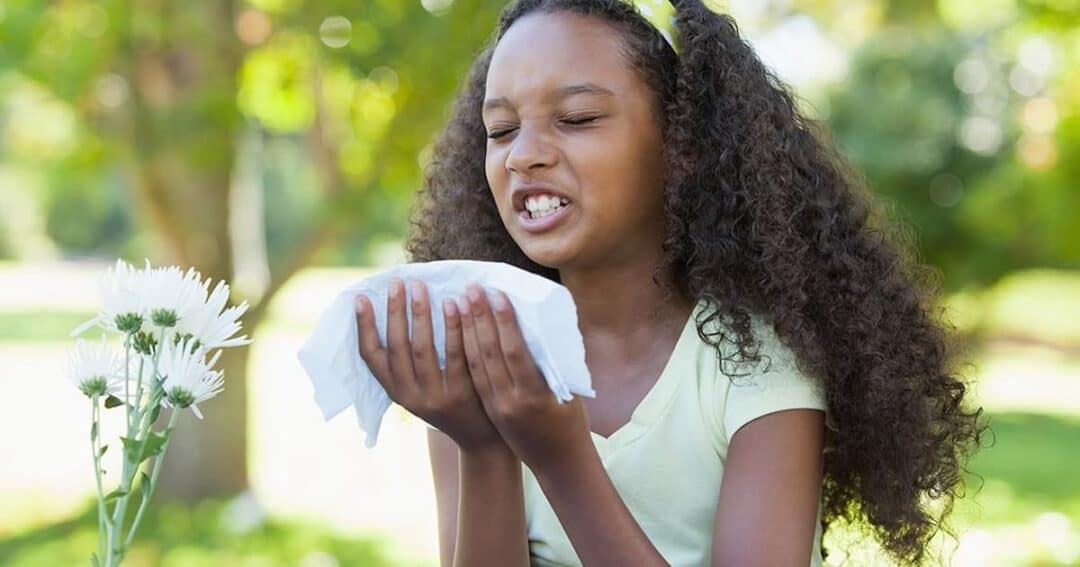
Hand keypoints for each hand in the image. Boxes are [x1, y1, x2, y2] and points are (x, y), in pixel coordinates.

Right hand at [356, 278, 503, 452]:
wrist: (481, 439)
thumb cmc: (450, 401)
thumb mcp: (421, 388)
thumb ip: (410, 362)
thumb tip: (400, 310)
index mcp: (396, 391)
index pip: (371, 357)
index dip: (364, 327)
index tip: (361, 298)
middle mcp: (410, 395)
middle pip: (397, 347)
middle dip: (395, 312)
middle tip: (397, 282)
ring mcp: (436, 396)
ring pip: (423, 349)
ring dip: (420, 314)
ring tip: (420, 287)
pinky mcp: (462, 394)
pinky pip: (456, 354)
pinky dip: (453, 326)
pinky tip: (454, 303)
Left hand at [456, 282, 592, 470]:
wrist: (558, 462)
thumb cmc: (571, 420)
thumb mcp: (568, 390)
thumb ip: (553, 361)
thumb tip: (542, 322)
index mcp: (535, 396)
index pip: (514, 352)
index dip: (504, 321)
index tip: (496, 293)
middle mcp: (510, 402)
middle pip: (489, 353)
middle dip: (479, 318)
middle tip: (471, 288)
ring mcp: (496, 406)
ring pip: (474, 363)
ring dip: (465, 330)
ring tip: (458, 302)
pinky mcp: (488, 408)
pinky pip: (472, 375)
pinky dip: (464, 349)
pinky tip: (458, 329)